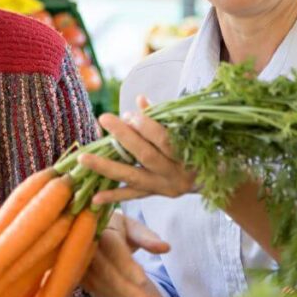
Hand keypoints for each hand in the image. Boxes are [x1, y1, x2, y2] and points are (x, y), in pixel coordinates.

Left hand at [80, 96, 196, 205]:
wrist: (213, 181)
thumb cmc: (196, 147)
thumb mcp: (185, 131)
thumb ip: (162, 117)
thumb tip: (139, 99)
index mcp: (186, 153)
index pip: (164, 139)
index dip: (146, 126)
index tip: (129, 114)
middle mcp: (175, 172)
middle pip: (145, 155)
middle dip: (124, 137)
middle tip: (105, 119)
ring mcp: (163, 186)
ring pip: (132, 176)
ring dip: (106, 167)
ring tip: (83, 159)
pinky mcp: (154, 195)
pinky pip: (131, 196)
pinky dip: (113, 196)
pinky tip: (94, 197)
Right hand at [81, 211, 168, 296]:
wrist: (89, 230)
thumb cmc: (115, 228)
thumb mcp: (132, 227)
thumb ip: (147, 237)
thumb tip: (166, 248)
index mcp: (101, 230)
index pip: (114, 250)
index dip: (128, 267)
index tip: (144, 281)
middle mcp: (85, 247)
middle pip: (107, 272)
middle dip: (130, 291)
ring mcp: (77, 262)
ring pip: (101, 285)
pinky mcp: (75, 274)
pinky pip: (96, 289)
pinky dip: (115, 296)